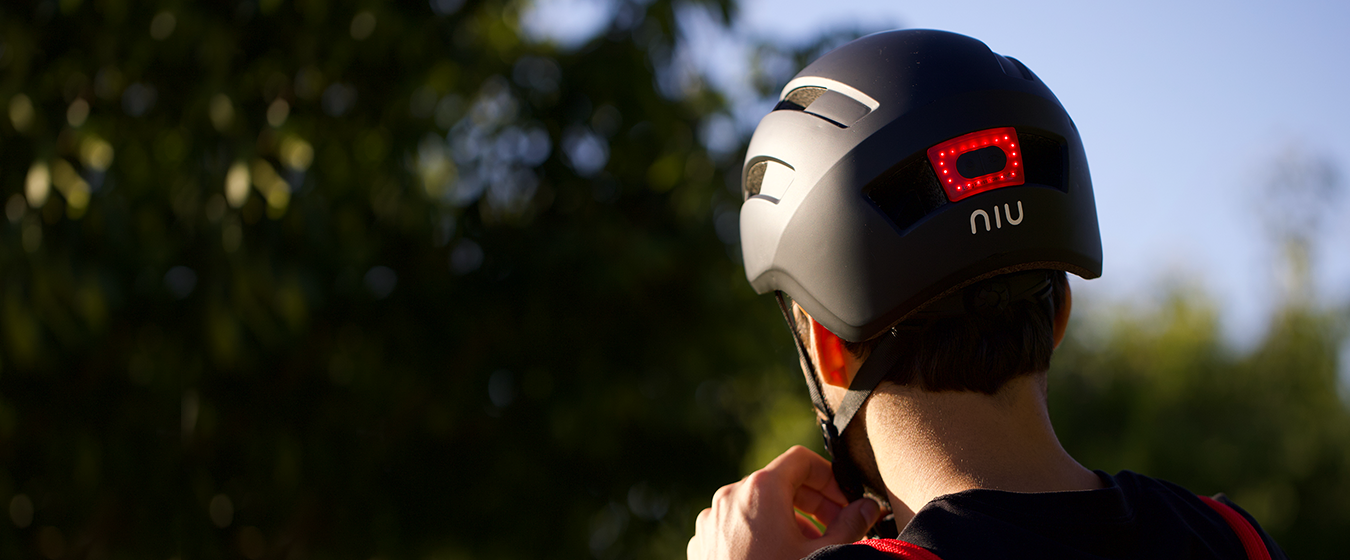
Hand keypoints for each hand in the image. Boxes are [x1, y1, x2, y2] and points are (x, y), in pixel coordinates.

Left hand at [688, 446, 883, 559]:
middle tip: (838, 525)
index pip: (801, 461)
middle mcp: (730, 496)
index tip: (847, 500)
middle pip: (779, 482)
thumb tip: (869, 507)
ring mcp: (712, 519)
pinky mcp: (703, 541)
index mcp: (759, 489)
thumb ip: (850, 525)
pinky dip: (760, 533)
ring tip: (809, 548)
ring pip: (757, 506)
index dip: (830, 478)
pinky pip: (737, 525)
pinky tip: (777, 558)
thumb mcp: (823, 555)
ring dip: (788, 519)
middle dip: (814, 502)